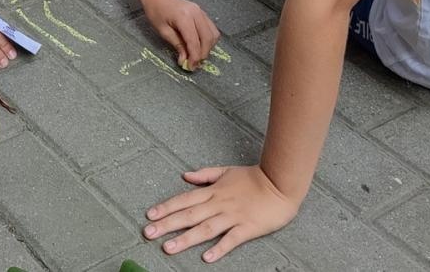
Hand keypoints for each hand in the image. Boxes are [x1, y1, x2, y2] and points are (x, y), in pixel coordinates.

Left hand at [141, 0, 218, 70]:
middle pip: (208, 39)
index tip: (190, 67)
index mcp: (184, 17)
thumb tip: (185, 60)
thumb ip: (177, 45)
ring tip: (196, 56)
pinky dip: (208, 40)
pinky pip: (211, 29)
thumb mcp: (163, 31)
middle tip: (193, 64)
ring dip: (207, 48)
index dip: (194, 57)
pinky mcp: (203, 13)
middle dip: (203, 54)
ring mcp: (201, 12)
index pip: (194, 41)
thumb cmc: (156, 10)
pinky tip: (199, 46)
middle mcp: (196, 13)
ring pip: (213, 34)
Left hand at [145, 165, 300, 262]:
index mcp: (213, 191)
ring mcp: (233, 216)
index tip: (150, 216)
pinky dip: (219, 248)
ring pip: (205, 229)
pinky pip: (231, 240)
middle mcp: (219, 204)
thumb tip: (186, 175)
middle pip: (189, 215)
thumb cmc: (254, 178)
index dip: (166, 207)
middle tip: (149, 233)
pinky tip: (207, 257)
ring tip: (169, 247)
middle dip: (167, 224)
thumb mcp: (226, 171)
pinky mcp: (248, 228)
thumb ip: (205, 175)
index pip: (184, 199)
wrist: (280, 183)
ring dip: (186, 238)